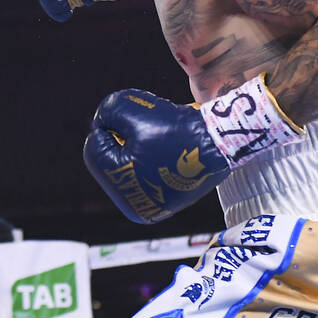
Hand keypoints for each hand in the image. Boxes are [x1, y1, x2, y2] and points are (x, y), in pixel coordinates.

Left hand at [83, 75, 302, 223]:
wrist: (222, 140)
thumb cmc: (175, 126)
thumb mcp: (131, 109)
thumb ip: (107, 111)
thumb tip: (101, 123)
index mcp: (123, 192)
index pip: (95, 148)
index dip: (109, 125)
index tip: (135, 118)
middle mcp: (137, 209)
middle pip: (111, 160)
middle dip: (123, 138)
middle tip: (147, 126)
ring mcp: (155, 207)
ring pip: (129, 166)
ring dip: (137, 146)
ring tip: (160, 137)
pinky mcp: (170, 201)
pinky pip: (148, 173)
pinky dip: (153, 157)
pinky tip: (169, 147)